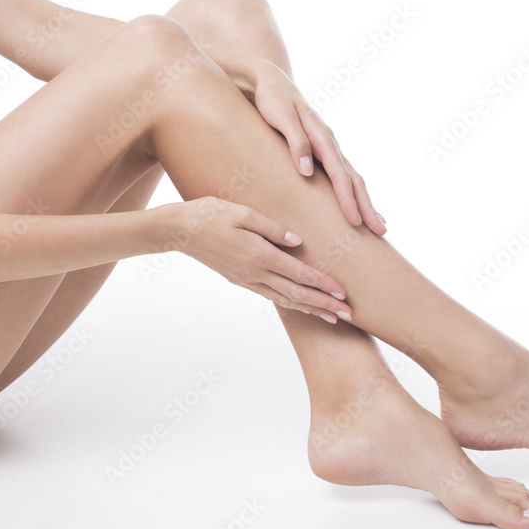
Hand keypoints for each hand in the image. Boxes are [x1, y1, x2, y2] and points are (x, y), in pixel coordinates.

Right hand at [164, 197, 352, 322]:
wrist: (179, 231)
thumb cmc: (211, 214)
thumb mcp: (243, 212)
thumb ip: (272, 228)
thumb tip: (298, 242)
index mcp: (258, 255)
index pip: (299, 275)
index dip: (323, 285)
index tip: (343, 293)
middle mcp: (255, 273)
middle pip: (297, 294)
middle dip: (325, 305)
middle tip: (349, 314)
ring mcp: (247, 280)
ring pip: (286, 300)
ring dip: (311, 309)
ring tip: (333, 317)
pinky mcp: (241, 281)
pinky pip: (273, 296)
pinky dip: (293, 303)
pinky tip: (304, 305)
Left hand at [242, 58, 386, 235]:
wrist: (269, 81)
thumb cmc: (271, 100)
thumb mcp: (280, 117)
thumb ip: (295, 142)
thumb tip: (307, 171)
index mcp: (322, 136)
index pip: (339, 174)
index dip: (347, 199)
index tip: (354, 221)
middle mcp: (331, 143)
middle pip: (354, 179)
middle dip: (367, 206)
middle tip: (381, 231)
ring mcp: (329, 147)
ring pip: (353, 178)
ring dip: (365, 202)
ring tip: (378, 226)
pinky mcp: (323, 151)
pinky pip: (344, 175)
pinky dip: (354, 193)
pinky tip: (359, 206)